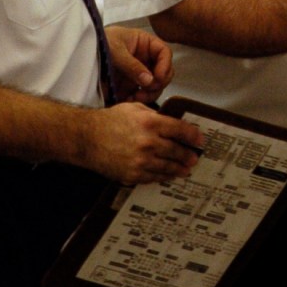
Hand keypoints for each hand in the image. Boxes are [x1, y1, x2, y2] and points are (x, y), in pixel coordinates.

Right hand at [81, 103, 203, 184]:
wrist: (85, 139)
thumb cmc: (109, 121)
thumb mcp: (135, 109)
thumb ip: (156, 116)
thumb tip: (172, 126)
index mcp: (150, 123)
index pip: (181, 130)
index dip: (194, 137)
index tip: (200, 141)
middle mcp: (148, 142)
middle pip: (177, 151)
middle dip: (188, 156)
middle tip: (194, 158)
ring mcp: (140, 160)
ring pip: (167, 167)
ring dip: (179, 169)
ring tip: (185, 170)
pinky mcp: (131, 174)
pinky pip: (153, 177)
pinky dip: (162, 176)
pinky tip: (167, 175)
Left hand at [106, 25, 172, 104]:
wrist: (78, 54)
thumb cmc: (99, 43)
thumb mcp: (116, 50)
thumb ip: (132, 65)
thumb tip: (149, 80)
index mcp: (145, 44)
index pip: (164, 53)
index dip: (165, 65)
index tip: (158, 78)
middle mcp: (145, 59)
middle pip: (163, 71)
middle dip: (159, 82)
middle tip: (149, 89)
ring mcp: (139, 73)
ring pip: (155, 85)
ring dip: (150, 93)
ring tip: (138, 98)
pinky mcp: (130, 86)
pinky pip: (141, 95)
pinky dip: (138, 100)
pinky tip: (130, 102)